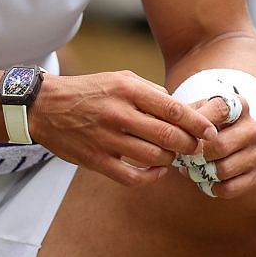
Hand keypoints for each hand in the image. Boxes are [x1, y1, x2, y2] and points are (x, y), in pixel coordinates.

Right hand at [29, 71, 216, 186]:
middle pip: (168, 137)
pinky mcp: (95, 160)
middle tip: (195, 148)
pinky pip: (132, 177)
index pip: (173, 109)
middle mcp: (118, 113)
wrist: (45, 106)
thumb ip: (152, 93)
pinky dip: (150, 177)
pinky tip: (155, 171)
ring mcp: (106, 139)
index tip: (210, 133)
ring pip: (154, 158)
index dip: (197, 124)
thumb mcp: (121, 79)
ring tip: (172, 156)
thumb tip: (184, 111)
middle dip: (189, 146)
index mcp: (128, 89)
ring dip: (170, 161)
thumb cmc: (90, 91)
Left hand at [178, 98, 255, 198]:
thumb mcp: (192, 113)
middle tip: (183, 157)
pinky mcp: (255, 176)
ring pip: (224, 169)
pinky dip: (212, 187)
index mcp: (238, 106)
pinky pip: (229, 188)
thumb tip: (180, 130)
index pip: (221, 110)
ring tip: (191, 168)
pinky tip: (205, 180)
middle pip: (221, 145)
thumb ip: (185, 116)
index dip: (200, 123)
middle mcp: (253, 128)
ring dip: (202, 173)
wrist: (214, 145)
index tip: (186, 134)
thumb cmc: (199, 126)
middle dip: (197, 155)